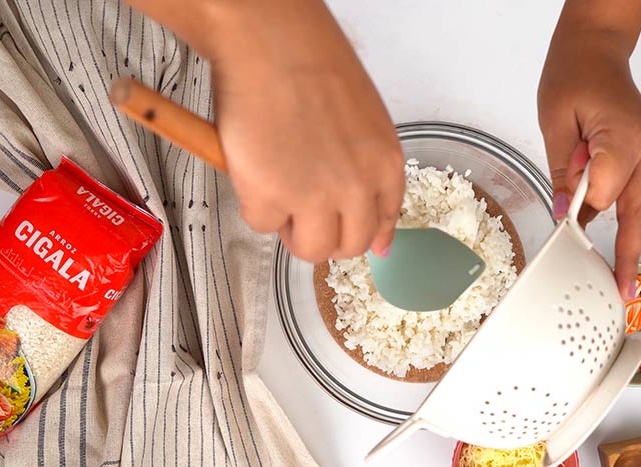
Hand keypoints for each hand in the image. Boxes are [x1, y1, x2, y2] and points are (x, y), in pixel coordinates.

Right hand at [138, 0, 403, 262]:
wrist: (270, 42)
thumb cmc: (310, 64)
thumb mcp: (364, 120)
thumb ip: (369, 168)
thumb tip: (379, 235)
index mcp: (385, 165)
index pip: (385, 222)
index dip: (364, 231)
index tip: (351, 233)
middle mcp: (357, 188)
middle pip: (349, 246)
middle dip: (325, 234)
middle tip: (302, 208)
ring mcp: (314, 197)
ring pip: (310, 249)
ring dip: (292, 228)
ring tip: (277, 189)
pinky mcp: (270, 199)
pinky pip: (264, 225)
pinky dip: (254, 203)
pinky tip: (254, 167)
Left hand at [538, 13, 640, 299]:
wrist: (595, 50)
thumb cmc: (574, 75)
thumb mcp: (556, 122)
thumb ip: (562, 169)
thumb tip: (562, 211)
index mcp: (624, 137)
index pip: (605, 190)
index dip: (582, 211)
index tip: (565, 229)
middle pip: (637, 210)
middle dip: (630, 253)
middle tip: (624, 290)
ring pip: (639, 207)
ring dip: (626, 239)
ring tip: (617, 278)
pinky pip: (632, 195)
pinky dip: (619, 218)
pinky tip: (604, 242)